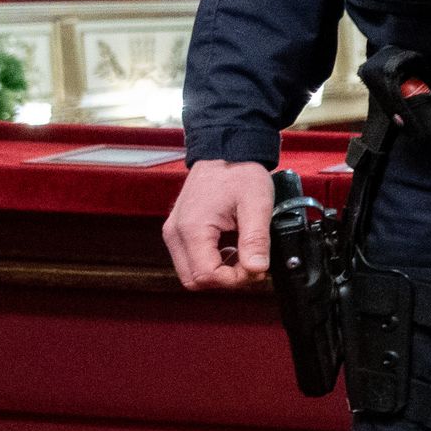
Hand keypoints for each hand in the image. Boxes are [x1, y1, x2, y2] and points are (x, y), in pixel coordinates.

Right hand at [163, 158, 277, 291]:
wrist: (225, 151)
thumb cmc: (239, 172)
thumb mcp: (256, 204)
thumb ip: (256, 239)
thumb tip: (256, 270)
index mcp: (192, 228)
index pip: (206, 275)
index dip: (233, 280)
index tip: (255, 270)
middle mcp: (175, 233)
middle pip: (194, 280)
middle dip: (225, 280)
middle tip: (250, 266)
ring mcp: (174, 231)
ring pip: (191, 273)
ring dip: (218, 272)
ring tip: (242, 256)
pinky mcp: (177, 230)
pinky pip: (190, 259)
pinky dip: (210, 262)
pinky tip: (230, 249)